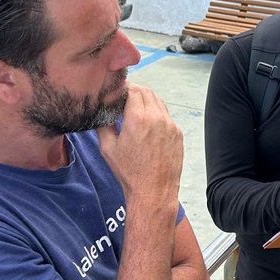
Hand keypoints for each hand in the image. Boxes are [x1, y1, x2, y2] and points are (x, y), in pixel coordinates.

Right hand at [98, 85, 182, 205]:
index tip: (117, 92)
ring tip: (135, 109)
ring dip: (147, 100)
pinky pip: (167, 115)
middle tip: (125, 97)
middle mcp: (157, 118)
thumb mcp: (108, 148)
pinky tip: (148, 123)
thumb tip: (102, 112)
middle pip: (147, 92)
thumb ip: (103, 125)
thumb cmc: (130, 172)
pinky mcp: (178, 133)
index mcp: (138, 119)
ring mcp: (171, 125)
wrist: (154, 191)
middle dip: (135, 91)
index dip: (124, 88)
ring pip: (159, 101)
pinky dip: (157, 113)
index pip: (133, 90)